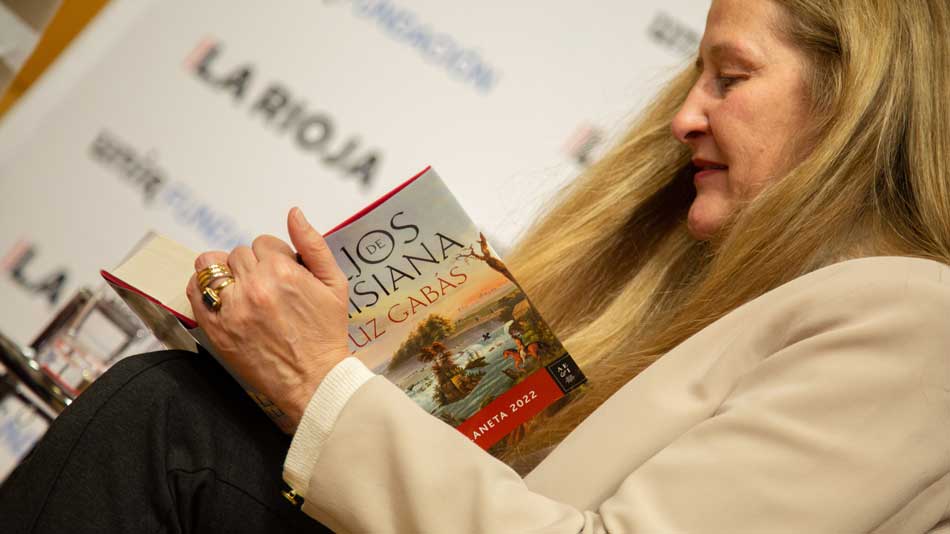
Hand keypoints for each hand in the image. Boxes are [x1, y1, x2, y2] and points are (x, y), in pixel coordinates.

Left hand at [186, 208, 349, 429]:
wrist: (313, 380)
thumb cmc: (325, 334)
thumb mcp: (334, 284)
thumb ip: (313, 245)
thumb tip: (294, 213)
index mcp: (283, 271)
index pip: (263, 243)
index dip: (274, 258)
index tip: (282, 277)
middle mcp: (254, 286)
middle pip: (239, 254)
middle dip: (253, 267)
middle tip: (268, 291)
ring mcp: (231, 307)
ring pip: (212, 265)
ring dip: (225, 272)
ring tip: (241, 290)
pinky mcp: (215, 327)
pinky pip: (194, 289)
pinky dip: (203, 287)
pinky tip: (221, 298)